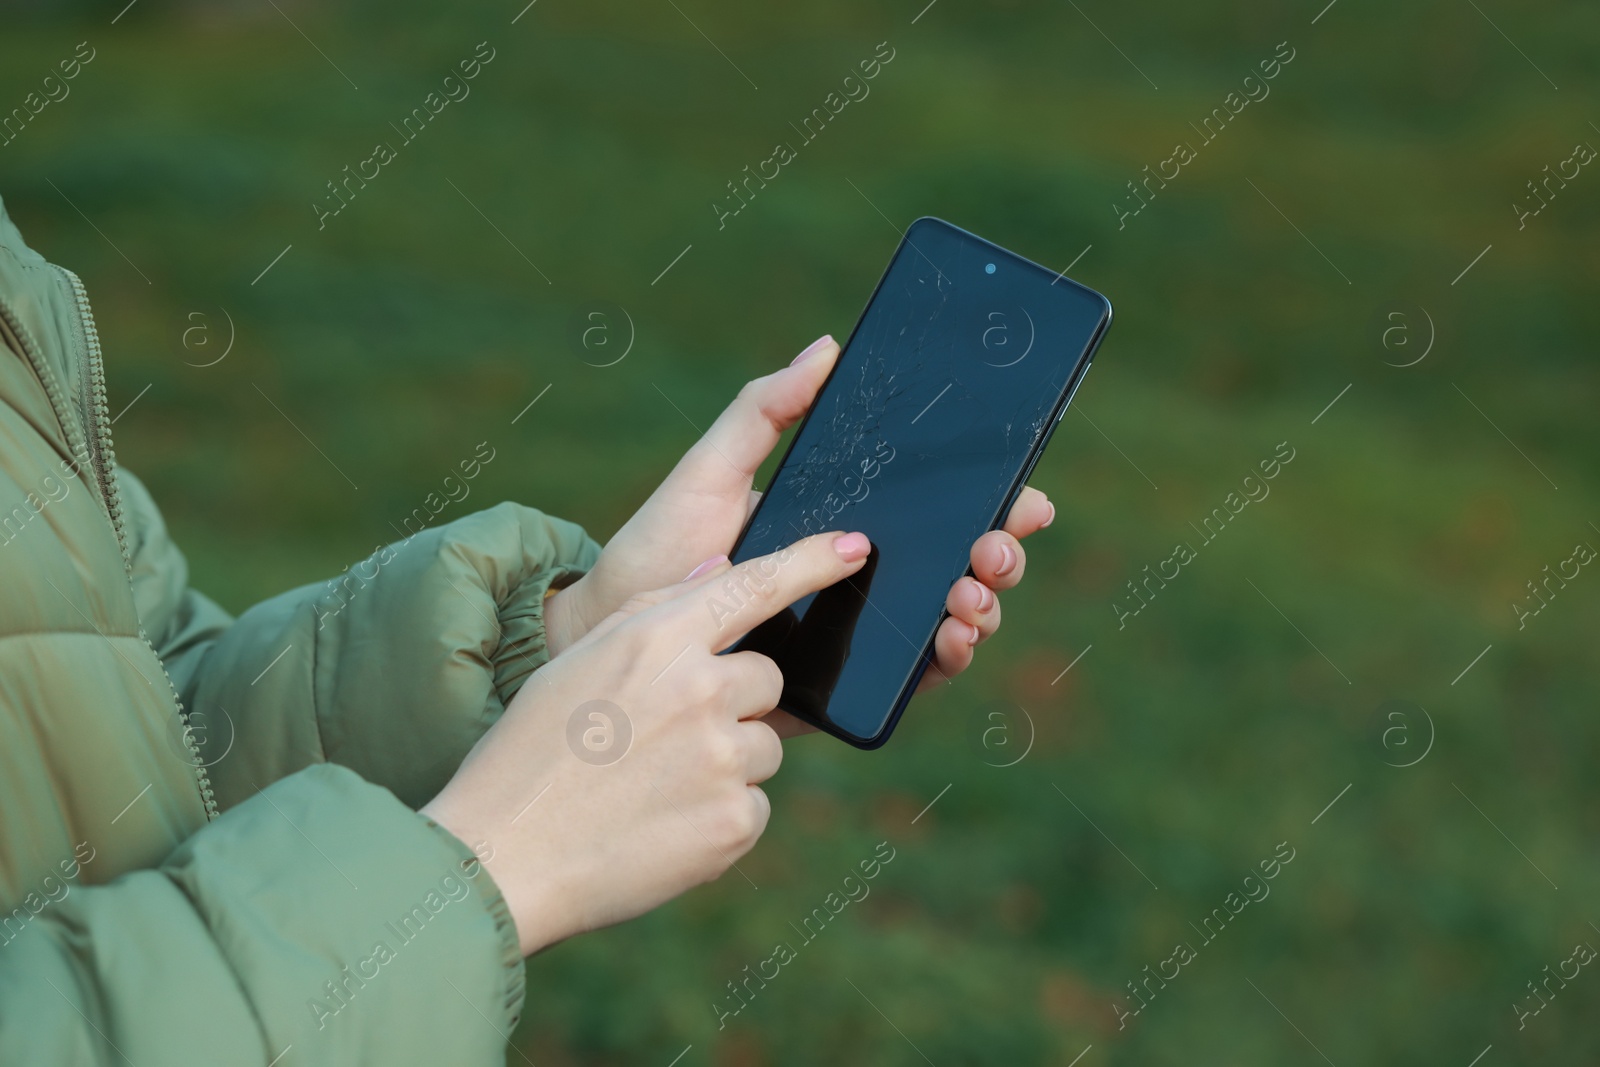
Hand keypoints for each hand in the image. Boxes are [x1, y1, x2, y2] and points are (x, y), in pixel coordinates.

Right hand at [422, 530, 872, 955]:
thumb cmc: (531, 753)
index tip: (854, 547)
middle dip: (733, 703)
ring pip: (764, 746)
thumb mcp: (579, 662)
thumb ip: (655, 611)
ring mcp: (724, 758)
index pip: (754, 585)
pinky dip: (719, 816)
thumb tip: (722, 570)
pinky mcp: (736, 821)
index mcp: (658, 639)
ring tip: (653, 786)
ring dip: (726, 762)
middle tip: (666, 737)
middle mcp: (701, 689)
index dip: (811, 563)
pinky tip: (663, 825)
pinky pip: (755, 804)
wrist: (505, 856)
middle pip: (766, 679)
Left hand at [544, 335, 1056, 732]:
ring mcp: (854, 636)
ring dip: (980, 610)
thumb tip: (827, 348)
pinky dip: (941, 663)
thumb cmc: (659, 550)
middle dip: (997, 557)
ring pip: (946, 623)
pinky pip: (906, 680)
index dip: (990, 503)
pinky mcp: (838, 689)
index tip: (1020, 495)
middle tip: (993, 550)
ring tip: (969, 600)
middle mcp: (860, 581)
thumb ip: (765, 410)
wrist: (612, 640)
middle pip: (958, 566)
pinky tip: (946, 645)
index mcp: (842, 524)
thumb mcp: (710, 470)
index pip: (935, 511)